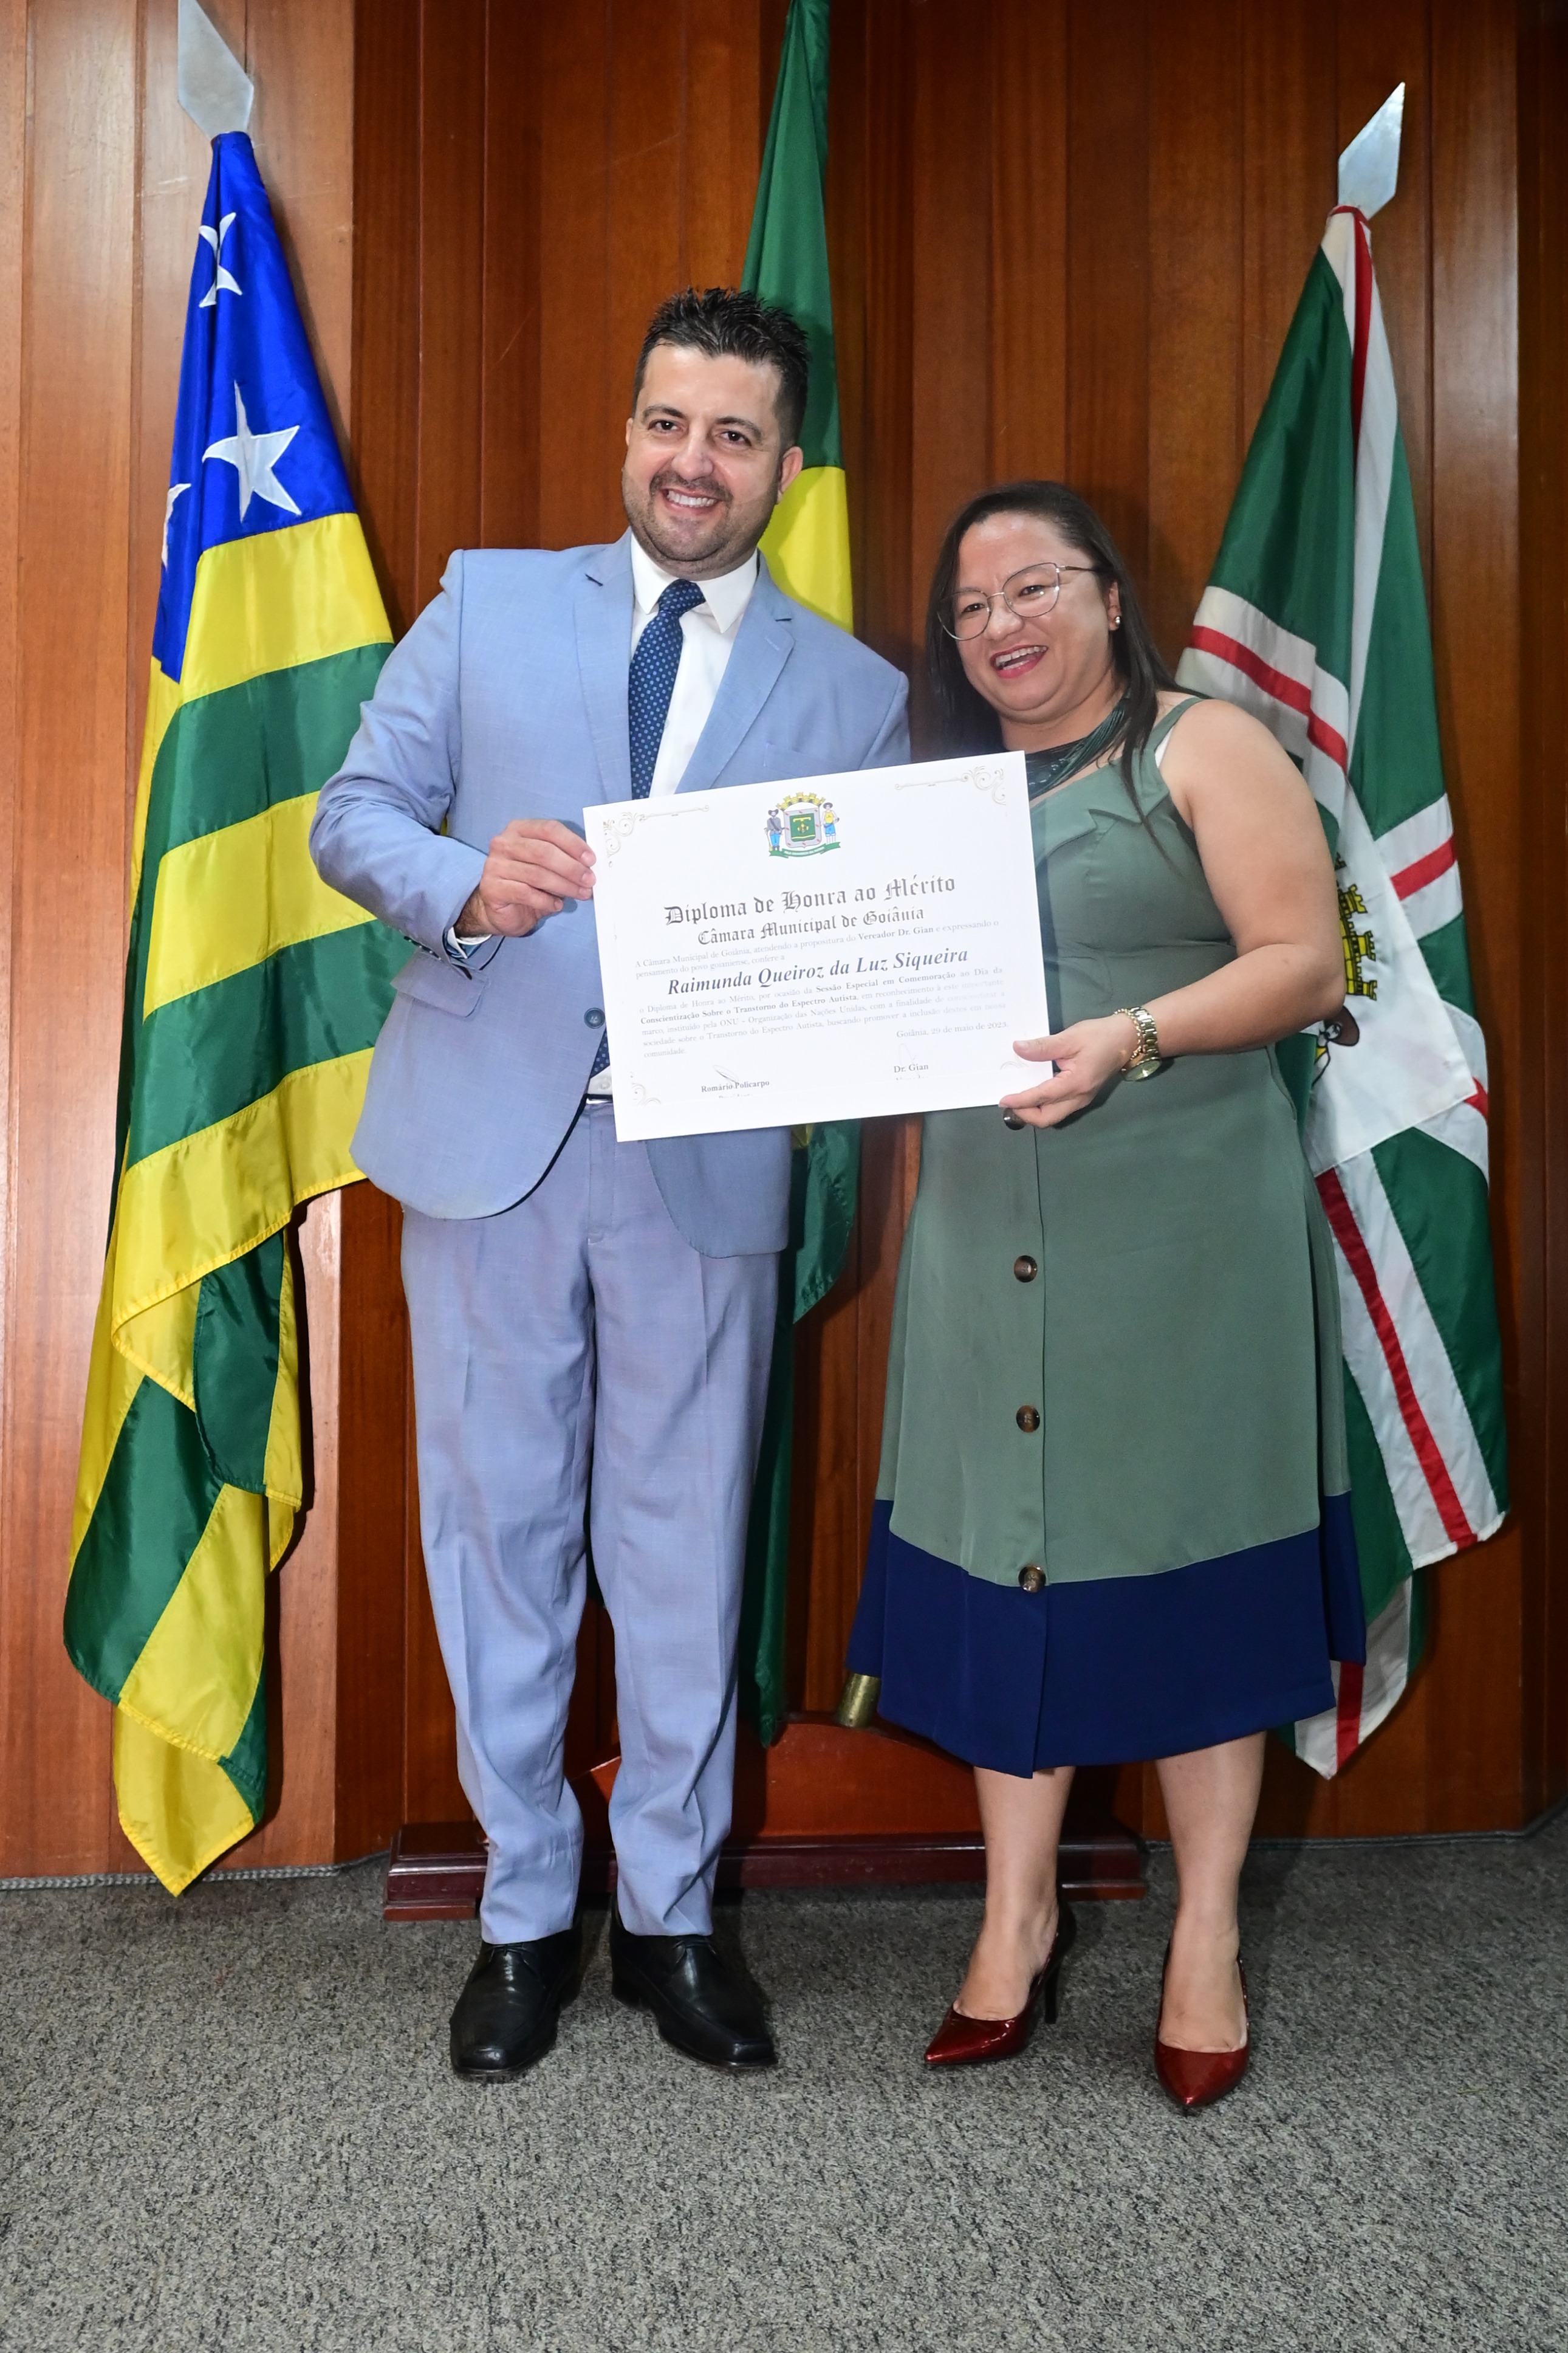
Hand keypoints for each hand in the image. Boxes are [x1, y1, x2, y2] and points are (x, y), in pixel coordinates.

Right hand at [460, 818, 594, 937]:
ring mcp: (495, 865)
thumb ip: (563, 857)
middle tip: (589, 880)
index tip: (591, 860)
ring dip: (564, 886)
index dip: (573, 843)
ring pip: (537, 874)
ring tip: (580, 894)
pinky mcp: (492, 887)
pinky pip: (526, 893)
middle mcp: (503, 843)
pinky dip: (546, 900)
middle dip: (571, 868)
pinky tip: (556, 905)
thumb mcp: (547, 865)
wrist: (501, 910)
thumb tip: (589, 862)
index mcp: (519, 829)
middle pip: (544, 852)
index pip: (549, 829)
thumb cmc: (528, 883)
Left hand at [999, 1014, 1137, 1128]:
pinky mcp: (1083, 1096)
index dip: (1020, 1100)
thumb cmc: (1100, 1036)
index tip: (1003, 1099)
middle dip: (1025, 1114)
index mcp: (1076, 1084)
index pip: (1042, 1097)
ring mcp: (1082, 1099)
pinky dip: (1044, 1106)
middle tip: (1010, 1102)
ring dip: (1034, 1112)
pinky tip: (1034, 1093)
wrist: (1127, 1039)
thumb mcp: (1070, 1037)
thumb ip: (1043, 1047)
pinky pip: (1059, 1109)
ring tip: (1018, 1099)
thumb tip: (1018, 1049)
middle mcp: (1079, 1097)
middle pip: (1047, 1118)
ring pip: (1053, 1116)